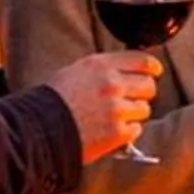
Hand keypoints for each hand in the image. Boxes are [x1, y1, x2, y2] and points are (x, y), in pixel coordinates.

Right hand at [46, 51, 160, 162]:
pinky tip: (111, 131)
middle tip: (132, 100)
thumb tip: (125, 72)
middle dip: (143, 93)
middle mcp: (111, 84)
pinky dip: (127, 132)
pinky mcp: (117, 132)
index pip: (141, 61)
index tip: (155, 72)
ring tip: (113, 118)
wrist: (38, 129)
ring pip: (144, 109)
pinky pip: (136, 129)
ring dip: (133, 114)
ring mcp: (116, 109)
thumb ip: (102, 70)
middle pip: (148, 85)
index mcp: (100, 66)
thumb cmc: (52, 101)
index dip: (151, 67)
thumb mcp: (75, 72)